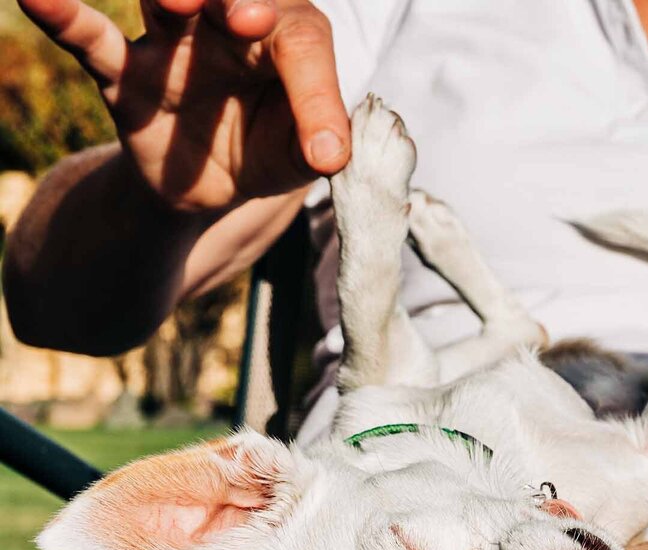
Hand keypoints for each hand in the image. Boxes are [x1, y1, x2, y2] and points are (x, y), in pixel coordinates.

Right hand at [18, 0, 349, 210]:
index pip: (303, 43)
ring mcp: (171, 42)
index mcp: (284, 38)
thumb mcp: (299, 155)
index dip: (316, 91)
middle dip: (239, 0)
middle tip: (248, 19)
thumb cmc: (266, 146)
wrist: (211, 181)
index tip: (324, 151)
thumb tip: (333, 156)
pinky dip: (63, 15)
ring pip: (164, 0)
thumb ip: (318, 145)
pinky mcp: (123, 72)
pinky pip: (89, 38)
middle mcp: (226, 25)